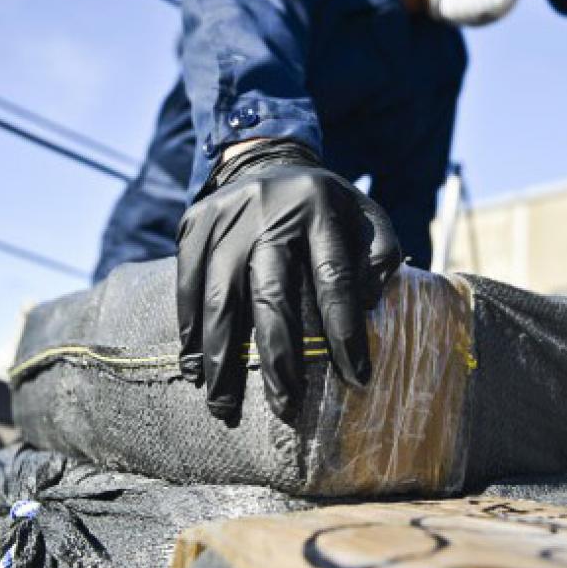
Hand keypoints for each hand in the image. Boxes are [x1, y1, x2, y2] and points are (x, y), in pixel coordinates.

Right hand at [176, 140, 400, 425]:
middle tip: (284, 408)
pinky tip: (194, 369)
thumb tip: (362, 311)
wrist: (266, 159)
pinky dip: (190, 332)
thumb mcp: (367, 218)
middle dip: (277, 357)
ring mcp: (225, 216)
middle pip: (270, 292)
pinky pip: (187, 286)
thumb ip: (379, 259)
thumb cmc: (326, 206)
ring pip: (219, 296)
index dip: (345, 331)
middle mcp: (270, 210)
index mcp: (321, 208)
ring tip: (224, 407)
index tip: (356, 378)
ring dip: (221, 358)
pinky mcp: (193, 224)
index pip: (335, 278)